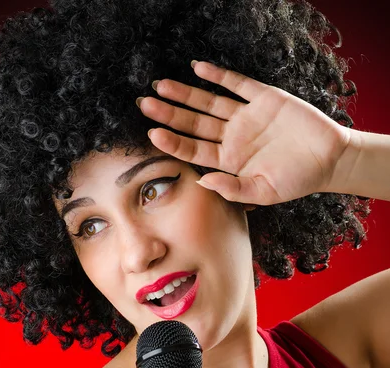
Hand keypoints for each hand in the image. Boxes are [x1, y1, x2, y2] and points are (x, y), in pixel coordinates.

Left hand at [137, 61, 351, 205]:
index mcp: (229, 160)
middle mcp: (232, 137)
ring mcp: (246, 116)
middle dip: (169, 114)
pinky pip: (237, 83)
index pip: (194, 150)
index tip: (152, 134)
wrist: (330, 158)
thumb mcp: (266, 192)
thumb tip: (204, 182)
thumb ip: (234, 189)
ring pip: (209, 102)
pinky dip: (219, 75)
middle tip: (144, 104)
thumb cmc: (298, 179)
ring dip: (185, 93)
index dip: (173, 142)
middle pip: (194, 124)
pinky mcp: (264, 98)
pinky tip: (198, 68)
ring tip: (160, 85)